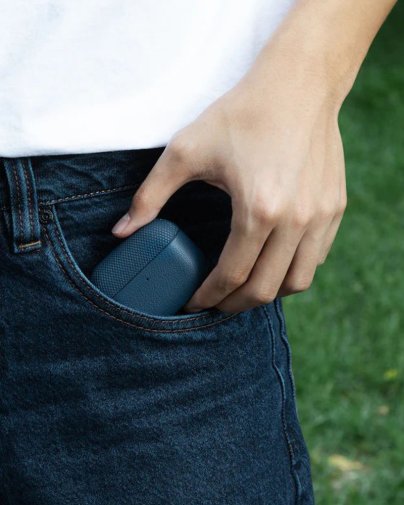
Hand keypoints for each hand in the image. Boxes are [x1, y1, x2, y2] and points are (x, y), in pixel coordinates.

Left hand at [111, 68, 345, 313]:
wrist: (298, 84)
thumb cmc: (241, 114)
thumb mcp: (186, 150)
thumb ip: (150, 196)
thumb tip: (120, 232)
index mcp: (259, 208)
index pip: (232, 275)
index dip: (208, 296)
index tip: (192, 303)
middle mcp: (297, 219)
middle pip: (265, 288)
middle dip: (235, 304)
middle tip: (215, 302)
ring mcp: (321, 216)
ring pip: (297, 281)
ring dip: (267, 292)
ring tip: (243, 287)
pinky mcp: (335, 208)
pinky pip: (317, 258)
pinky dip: (292, 270)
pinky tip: (272, 261)